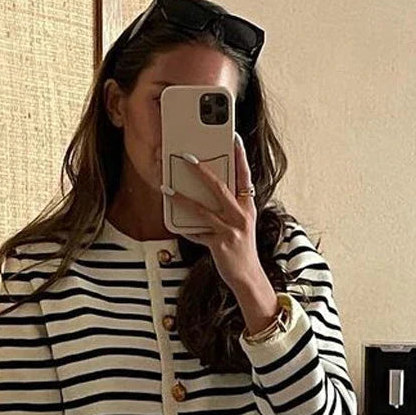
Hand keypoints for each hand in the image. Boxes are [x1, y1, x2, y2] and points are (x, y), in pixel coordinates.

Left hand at [163, 132, 260, 291]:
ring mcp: (230, 230)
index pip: (245, 176)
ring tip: (167, 188)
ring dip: (181, 198)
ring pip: (202, 209)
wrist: (248, 277)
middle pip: (220, 186)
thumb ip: (230, 208)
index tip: (234, 137)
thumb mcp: (241, 224)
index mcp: (248, 207)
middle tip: (186, 157)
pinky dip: (186, 228)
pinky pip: (197, 233)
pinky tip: (175, 223)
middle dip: (202, 170)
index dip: (240, 156)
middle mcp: (241, 216)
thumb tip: (208, 191)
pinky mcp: (219, 245)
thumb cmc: (242, 249)